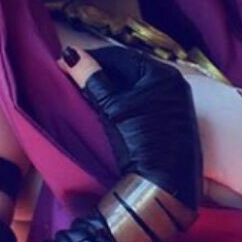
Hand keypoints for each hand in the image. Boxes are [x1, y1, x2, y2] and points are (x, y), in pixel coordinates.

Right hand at [57, 44, 203, 214]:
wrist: (165, 186)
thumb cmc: (142, 142)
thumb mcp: (113, 109)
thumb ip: (92, 79)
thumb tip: (71, 55)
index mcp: (163, 74)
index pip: (120, 56)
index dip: (91, 59)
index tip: (65, 65)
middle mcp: (174, 84)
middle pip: (128, 70)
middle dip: (100, 74)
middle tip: (72, 79)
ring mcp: (175, 104)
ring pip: (134, 87)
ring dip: (110, 89)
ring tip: (85, 95)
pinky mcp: (172, 123)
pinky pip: (143, 102)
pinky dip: (123, 103)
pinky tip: (107, 111)